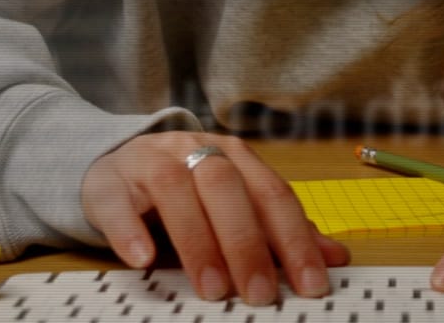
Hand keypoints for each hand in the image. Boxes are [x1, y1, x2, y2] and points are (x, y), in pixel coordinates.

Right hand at [81, 133, 349, 304]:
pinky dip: (130, 230)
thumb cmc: (188, 190)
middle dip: (247, 243)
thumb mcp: (237, 204)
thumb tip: (335, 257)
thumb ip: (280, 230)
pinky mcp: (108, 182)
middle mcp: (194, 150)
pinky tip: (143, 259)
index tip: (310, 285)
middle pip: (225, 188)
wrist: (116, 165)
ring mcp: (148, 162)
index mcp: (234, 157)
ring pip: (175, 190)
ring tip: (213, 289)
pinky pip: (117, 202)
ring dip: (196, 241)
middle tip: (260, 294)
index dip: (294, 240)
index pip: (271, 195)